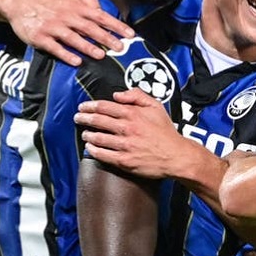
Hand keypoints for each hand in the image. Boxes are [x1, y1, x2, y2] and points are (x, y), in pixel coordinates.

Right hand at [1, 0, 134, 64]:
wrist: (20, 2)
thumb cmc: (50, 0)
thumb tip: (101, 8)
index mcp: (76, 7)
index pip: (100, 16)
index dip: (115, 26)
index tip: (130, 35)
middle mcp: (66, 16)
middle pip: (89, 28)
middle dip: (106, 38)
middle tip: (120, 48)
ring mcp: (53, 27)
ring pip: (72, 38)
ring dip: (87, 47)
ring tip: (101, 55)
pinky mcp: (41, 37)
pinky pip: (55, 47)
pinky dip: (65, 54)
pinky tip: (76, 62)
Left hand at [75, 89, 190, 179]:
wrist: (176, 156)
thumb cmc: (167, 132)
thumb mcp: (156, 106)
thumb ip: (137, 95)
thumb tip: (118, 94)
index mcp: (133, 114)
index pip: (104, 107)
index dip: (90, 106)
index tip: (84, 106)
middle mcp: (127, 128)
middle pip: (98, 120)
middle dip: (84, 118)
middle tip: (78, 118)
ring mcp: (124, 145)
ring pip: (98, 138)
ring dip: (88, 134)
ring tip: (84, 133)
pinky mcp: (124, 160)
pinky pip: (103, 155)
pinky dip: (93, 150)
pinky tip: (90, 148)